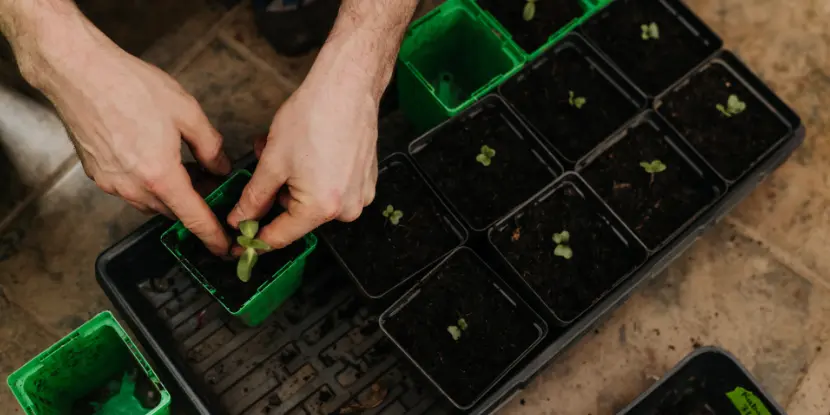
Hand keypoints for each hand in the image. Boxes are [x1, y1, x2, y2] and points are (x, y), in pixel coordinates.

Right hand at [35, 32, 231, 254]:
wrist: (78, 72)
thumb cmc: (130, 86)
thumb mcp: (187, 112)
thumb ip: (210, 146)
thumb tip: (220, 167)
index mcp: (160, 176)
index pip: (193, 218)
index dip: (212, 236)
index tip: (223, 248)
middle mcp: (133, 187)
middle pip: (172, 212)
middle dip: (193, 206)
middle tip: (211, 188)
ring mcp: (111, 183)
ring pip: (150, 203)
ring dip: (170, 195)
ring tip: (186, 170)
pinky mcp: (97, 174)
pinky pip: (130, 190)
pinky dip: (148, 184)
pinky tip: (156, 160)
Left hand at [227, 60, 379, 249]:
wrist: (348, 88)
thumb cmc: (314, 117)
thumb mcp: (272, 161)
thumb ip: (253, 197)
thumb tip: (240, 219)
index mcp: (320, 208)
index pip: (280, 237)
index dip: (255, 240)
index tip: (239, 244)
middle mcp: (345, 210)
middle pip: (298, 218)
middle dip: (277, 196)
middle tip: (267, 168)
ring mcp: (360, 196)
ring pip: (314, 202)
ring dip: (295, 184)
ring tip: (288, 153)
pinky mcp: (366, 182)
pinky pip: (334, 190)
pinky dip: (317, 177)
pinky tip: (311, 152)